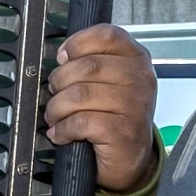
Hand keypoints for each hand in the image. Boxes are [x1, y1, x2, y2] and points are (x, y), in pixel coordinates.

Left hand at [44, 24, 159, 195]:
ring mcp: (134, 105)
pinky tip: (62, 134)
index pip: (107, 35)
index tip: (62, 58)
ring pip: (80, 94)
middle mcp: (140, 78)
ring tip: (55, 116)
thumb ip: (95, 62)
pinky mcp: (122, 131)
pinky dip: (63, 129)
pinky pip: (80, 121)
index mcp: (137, 59)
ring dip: (57, 107)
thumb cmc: (117, 118)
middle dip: (60, 81)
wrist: (132, 160)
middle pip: (88, 65)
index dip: (77, 43)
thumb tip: (62, 56)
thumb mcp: (113, 82)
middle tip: (55, 94)